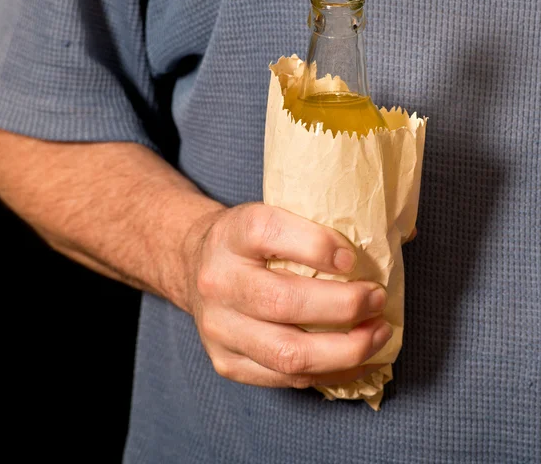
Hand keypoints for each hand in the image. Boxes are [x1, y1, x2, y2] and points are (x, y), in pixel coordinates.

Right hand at [184, 203, 392, 388]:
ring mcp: (219, 326)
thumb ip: (318, 223)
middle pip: (283, 301)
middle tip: (376, 298)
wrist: (196, 266)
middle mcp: (219, 280)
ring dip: (346, 349)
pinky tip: (354, 358)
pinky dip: (329, 372)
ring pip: (288, 352)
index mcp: (232, 233)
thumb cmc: (247, 242)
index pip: (269, 232)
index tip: (352, 258)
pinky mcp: (225, 360)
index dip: (316, 245)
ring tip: (377, 334)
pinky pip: (285, 378)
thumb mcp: (270, 215)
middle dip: (344, 306)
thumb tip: (396, 238)